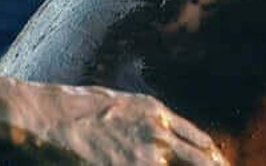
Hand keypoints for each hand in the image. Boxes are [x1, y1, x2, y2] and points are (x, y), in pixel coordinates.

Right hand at [12, 84, 224, 164]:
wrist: (45, 118)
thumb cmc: (71, 110)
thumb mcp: (117, 105)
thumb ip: (142, 122)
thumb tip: (156, 134)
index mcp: (156, 114)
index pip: (198, 140)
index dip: (212, 157)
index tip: (220, 165)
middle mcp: (157, 134)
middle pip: (202, 160)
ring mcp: (145, 157)